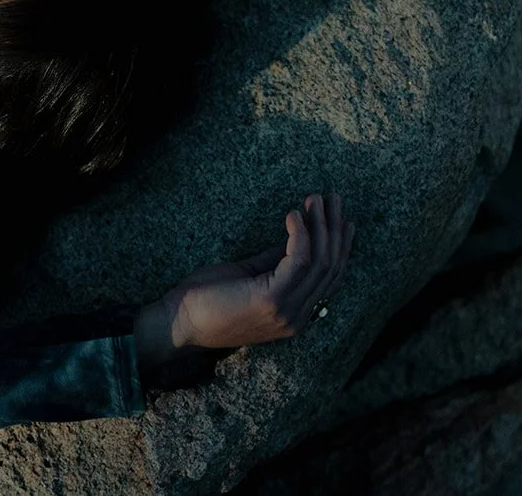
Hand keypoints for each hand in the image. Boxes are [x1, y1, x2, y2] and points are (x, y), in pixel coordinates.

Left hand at [134, 193, 353, 366]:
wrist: (178, 323)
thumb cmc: (207, 299)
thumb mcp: (247, 276)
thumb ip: (273, 263)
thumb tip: (294, 240)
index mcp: (294, 314)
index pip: (330, 279)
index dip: (340, 246)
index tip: (343, 218)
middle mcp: (296, 317)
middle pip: (330, 268)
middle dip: (335, 230)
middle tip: (335, 199)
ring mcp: (286, 312)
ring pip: (319, 263)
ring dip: (321, 226)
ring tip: (316, 199)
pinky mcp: (270, 300)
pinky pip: (297, 262)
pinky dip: (300, 235)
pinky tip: (293, 214)